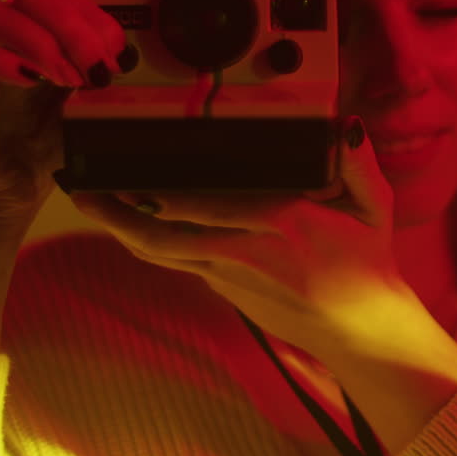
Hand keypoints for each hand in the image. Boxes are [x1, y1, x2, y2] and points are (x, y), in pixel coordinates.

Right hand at [0, 0, 129, 240]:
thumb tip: (136, 59)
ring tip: (67, 79)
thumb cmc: (48, 153)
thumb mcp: (88, 111)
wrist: (10, 201)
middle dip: (72, 24)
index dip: (94, 16)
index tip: (119, 54)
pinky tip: (31, 82)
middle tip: (96, 68)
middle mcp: (5, 42)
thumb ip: (105, 81)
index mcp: (40, 38)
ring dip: (39, 40)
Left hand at [68, 117, 408, 353]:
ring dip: (121, 228)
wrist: (360, 330)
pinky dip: (148, 241)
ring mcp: (229, 275)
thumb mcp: (375, 208)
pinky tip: (127, 222)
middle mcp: (245, 252)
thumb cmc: (367, 265)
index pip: (212, 207)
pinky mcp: (224, 288)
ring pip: (162, 252)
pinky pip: (176, 260)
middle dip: (119, 212)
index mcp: (282, 225)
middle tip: (82, 187)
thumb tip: (343, 125)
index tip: (134, 172)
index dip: (166, 197)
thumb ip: (359, 163)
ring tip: (88, 201)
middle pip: (167, 235)